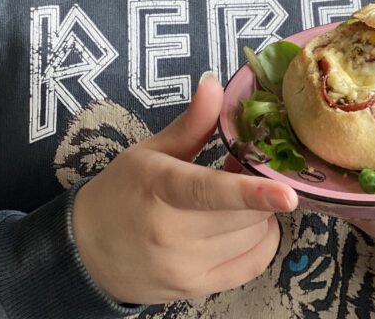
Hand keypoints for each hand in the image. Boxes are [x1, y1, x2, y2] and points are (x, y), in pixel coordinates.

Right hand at [71, 74, 297, 304]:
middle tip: (243, 170)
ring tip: (236, 199)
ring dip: (258, 214)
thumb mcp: (152, 150)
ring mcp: (186, 268)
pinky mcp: (197, 291)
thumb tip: (215, 84)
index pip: (208, 192)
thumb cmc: (123, 191)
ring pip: (252, 239)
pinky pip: (251, 266)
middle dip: (258, 190)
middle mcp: (172, 235)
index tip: (287, 193)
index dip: (251, 193)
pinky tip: (247, 224)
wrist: (87, 250)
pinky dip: (261, 240)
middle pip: (244, 215)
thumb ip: (192, 122)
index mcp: (159, 189)